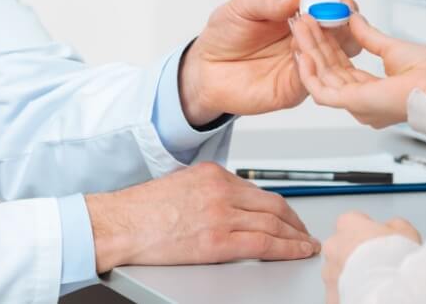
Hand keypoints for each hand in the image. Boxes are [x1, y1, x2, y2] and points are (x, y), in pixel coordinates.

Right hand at [85, 163, 319, 270]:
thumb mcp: (180, 185)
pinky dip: (287, 248)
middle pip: (273, 204)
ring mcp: (221, 214)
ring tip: (305, 245)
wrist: (120, 224)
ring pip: (274, 224)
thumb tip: (227, 205)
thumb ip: (207, 191)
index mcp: (212, 174)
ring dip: (296, 237)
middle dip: (295, 220)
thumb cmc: (140, 210)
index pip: (257, 190)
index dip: (280, 206)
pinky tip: (296, 252)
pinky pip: (263, 243)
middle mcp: (221, 190)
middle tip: (305, 231)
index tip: (288, 215)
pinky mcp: (218, 241)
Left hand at [179, 0, 361, 124]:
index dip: (339, 8)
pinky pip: (311, 81)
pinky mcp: (293, 89)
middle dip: (343, 28)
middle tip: (334, 19)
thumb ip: (268, 2)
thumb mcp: (242, 6)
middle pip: (342, 38)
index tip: (342, 4)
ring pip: (332, 61)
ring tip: (311, 34)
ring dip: (328, 47)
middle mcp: (307, 43)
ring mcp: (303, 66)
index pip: (331, 12)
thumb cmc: (226, 33)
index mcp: (300, 18)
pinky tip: (301, 56)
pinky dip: (312, 69)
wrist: (206, 68)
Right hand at [291, 13, 425, 128]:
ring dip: (309, 51)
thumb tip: (353, 20)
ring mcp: (358, 104)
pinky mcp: (354, 102)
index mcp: (375, 94)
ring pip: (322, 76)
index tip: (317, 27)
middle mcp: (363, 103)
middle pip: (329, 71)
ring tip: (299, 28)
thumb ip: (370, 38)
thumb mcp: (394, 48)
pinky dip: (308, 73)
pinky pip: (320, 91)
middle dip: (313, 45)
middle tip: (302, 23)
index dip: (327, 47)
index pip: (342, 68)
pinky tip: (302, 53)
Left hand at [322, 212, 421, 303]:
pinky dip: (348, 293)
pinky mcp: (331, 295)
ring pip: (338, 271)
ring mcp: (329, 272)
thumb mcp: (406, 231)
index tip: (378, 242)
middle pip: (341, 246)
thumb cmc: (396, 261)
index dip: (368, 232)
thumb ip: (394, 225)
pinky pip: (338, 292)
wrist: (388, 292)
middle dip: (354, 254)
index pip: (353, 221)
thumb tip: (392, 227)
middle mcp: (333, 246)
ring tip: (372, 283)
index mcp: (348, 225)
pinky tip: (366, 294)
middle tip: (375, 264)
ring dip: (350, 275)